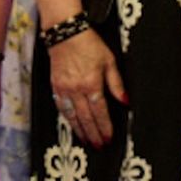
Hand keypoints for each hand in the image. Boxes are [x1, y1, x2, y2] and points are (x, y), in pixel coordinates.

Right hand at [47, 28, 125, 149]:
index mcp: (92, 83)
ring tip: (87, 141)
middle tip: (99, 145)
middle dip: (93, 134)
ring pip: (72, 116)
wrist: (66, 34)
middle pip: (86, 118)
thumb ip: (117, 83)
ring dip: (80, 131)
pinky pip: (61, 108)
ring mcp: (63, 90)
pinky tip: (72, 125)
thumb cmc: (90, 45)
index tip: (109, 137)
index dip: (105, 127)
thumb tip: (125, 101)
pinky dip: (68, 119)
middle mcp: (76, 90)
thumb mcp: (110, 61)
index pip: (100, 111)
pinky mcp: (55, 87)